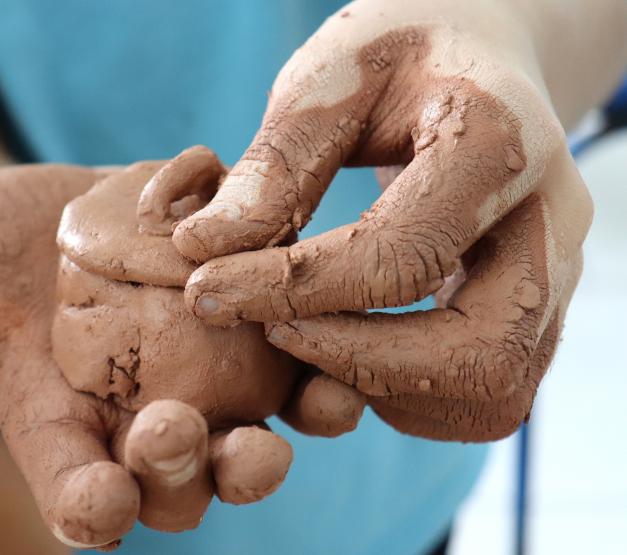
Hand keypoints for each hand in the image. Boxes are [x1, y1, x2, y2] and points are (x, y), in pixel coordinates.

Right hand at [0, 164, 354, 548]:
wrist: (60, 211)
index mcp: (61, 431)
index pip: (76, 494)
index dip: (87, 507)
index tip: (95, 502)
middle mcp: (138, 424)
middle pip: (174, 485)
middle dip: (183, 473)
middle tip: (179, 435)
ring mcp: (205, 389)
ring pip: (248, 446)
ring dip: (272, 446)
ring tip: (294, 424)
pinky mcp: (251, 340)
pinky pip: (295, 375)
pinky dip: (317, 376)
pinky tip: (330, 356)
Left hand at [162, 1, 593, 440]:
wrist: (474, 60)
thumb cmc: (397, 57)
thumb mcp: (331, 77)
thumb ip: (276, 163)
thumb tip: (202, 250)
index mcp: (499, 141)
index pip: (402, 252)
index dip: (294, 288)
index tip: (204, 291)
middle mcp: (549, 219)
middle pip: (478, 348)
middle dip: (356, 361)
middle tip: (268, 333)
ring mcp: (555, 270)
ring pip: (493, 389)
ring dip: (387, 390)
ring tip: (304, 342)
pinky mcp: (536, 305)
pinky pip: (491, 393)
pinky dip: (414, 397)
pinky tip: (350, 351)